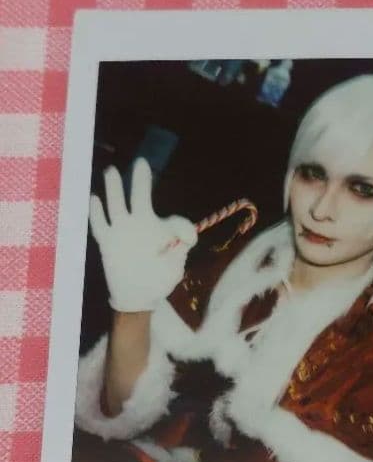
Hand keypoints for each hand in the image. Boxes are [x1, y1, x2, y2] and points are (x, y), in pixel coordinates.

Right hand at [90, 158, 197, 311]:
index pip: (172, 220)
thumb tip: (189, 237)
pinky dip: (96, 213)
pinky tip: (93, 199)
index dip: (181, 227)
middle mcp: (139, 224)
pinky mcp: (107, 243)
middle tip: (142, 163)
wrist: (138, 298)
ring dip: (114, 189)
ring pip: (116, 205)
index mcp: (159, 228)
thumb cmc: (160, 280)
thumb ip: (181, 251)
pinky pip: (99, 225)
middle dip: (140, 181)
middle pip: (139, 197)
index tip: (189, 239)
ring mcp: (121, 231)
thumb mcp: (175, 267)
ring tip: (112, 171)